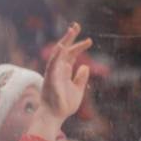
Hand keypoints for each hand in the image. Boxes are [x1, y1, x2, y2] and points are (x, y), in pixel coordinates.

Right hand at [29, 23, 91, 140]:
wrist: (55, 116)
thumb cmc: (64, 105)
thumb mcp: (77, 90)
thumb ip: (81, 78)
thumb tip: (85, 66)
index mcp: (64, 71)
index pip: (72, 54)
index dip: (79, 46)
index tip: (89, 41)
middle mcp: (58, 69)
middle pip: (64, 49)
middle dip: (70, 37)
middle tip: (77, 25)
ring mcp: (53, 73)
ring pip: (58, 53)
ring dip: (64, 41)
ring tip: (71, 30)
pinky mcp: (50, 79)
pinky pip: (52, 65)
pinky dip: (57, 56)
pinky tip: (62, 47)